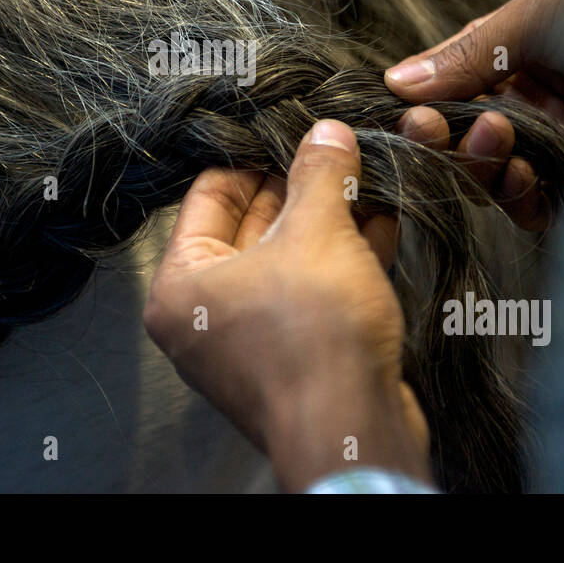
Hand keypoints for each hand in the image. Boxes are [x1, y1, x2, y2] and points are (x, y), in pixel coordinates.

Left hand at [144, 119, 432, 491]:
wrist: (355, 431)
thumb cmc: (314, 335)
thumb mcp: (319, 233)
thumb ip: (320, 175)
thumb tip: (326, 131)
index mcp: (182, 284)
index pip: (209, 195)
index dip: (255, 156)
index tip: (293, 130)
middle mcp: (205, 315)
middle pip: (250, 226)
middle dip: (299, 188)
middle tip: (335, 149)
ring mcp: (250, 341)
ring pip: (289, 260)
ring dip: (329, 221)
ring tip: (366, 177)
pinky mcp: (295, 359)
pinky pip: (312, 293)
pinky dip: (343, 261)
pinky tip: (382, 224)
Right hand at [383, 0, 563, 230]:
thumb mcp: (539, 13)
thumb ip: (469, 53)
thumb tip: (396, 81)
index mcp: (516, 59)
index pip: (450, 93)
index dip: (425, 107)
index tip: (410, 113)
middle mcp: (534, 105)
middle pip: (463, 140)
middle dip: (445, 139)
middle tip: (433, 130)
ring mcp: (560, 146)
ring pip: (493, 176)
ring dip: (479, 165)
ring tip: (495, 138)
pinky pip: (536, 206)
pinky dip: (517, 197)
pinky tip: (520, 171)